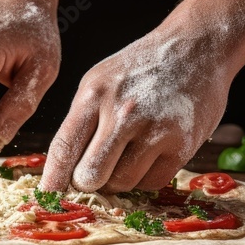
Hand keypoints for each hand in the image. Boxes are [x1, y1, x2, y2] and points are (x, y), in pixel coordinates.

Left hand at [39, 27, 231, 193]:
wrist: (196, 47)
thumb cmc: (142, 68)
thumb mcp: (100, 81)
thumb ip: (82, 121)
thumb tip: (64, 169)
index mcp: (94, 94)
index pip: (64, 147)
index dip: (53, 179)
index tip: (48, 197)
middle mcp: (123, 112)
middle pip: (90, 176)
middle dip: (87, 182)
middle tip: (94, 174)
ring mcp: (154, 130)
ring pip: (121, 183)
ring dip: (118, 179)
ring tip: (127, 155)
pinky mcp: (182, 145)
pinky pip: (152, 182)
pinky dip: (146, 177)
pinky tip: (150, 154)